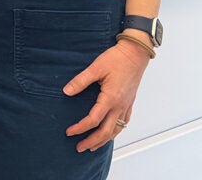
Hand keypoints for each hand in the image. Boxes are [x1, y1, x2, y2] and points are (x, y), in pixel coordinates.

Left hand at [63, 37, 150, 151]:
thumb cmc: (116, 59)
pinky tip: (110, 133)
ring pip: (116, 130)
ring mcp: (126, 105)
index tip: (69, 132)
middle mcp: (120, 106)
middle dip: (92, 142)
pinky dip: (115, 132)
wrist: (135, 54)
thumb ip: (80, 81)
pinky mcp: (129, 102)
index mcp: (111, 98)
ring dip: (104, 140)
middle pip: (106, 132)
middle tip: (79, 148)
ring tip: (93, 146)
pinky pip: (123, 123)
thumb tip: (66, 92)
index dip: (80, 128)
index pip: (93, 120)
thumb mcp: (95, 68)